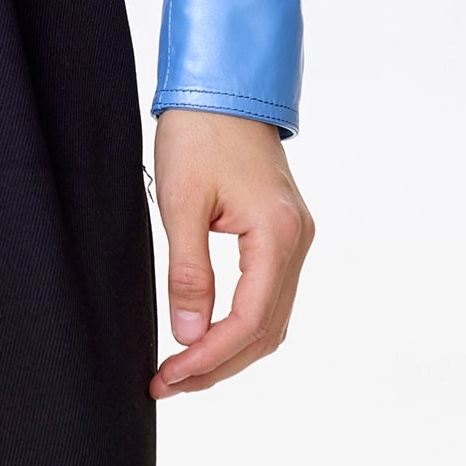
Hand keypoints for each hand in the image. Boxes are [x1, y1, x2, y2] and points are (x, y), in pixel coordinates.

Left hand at [150, 109, 313, 396]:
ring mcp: (293, 235)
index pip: (248, 321)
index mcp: (276, 234)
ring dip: (230, 348)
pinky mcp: (281, 229)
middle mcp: (296, 240)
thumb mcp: (181, 200)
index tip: (170, 374)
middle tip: (170, 382)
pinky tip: (209, 331)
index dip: (209, 357)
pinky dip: (240, 321)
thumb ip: (189, 272)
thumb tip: (189, 336)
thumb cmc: (200, 130)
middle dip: (218, 363)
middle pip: (265, 330)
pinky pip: (268, 293)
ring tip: (184, 367)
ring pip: (269, 316)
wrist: (221, 83)